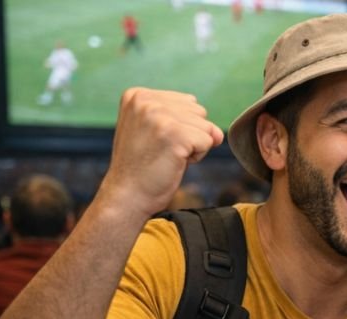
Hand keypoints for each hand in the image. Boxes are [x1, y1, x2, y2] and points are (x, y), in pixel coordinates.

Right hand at [98, 88, 223, 220]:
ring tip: (167, 156)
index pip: (187, 102)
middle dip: (189, 135)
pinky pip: (209, 141)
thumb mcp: (155, 129)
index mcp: (138, 95)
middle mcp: (146, 100)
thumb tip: (218, 133)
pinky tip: (174, 162)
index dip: (180, 127)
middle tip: (162, 151)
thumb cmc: (144, 166)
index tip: (155, 141)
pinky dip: (197, 156)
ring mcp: (159, 116)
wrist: (128, 195)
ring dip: (194, 146)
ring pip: (206, 127)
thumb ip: (185, 118)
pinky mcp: (174, 134)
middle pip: (199, 112)